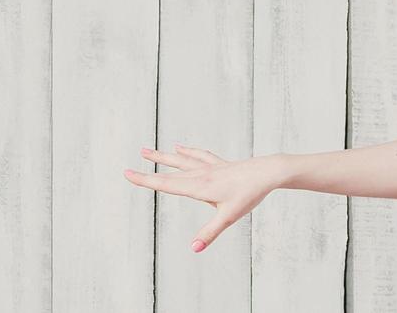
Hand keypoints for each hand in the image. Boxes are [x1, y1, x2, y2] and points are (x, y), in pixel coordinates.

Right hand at [124, 144, 280, 251]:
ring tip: (148, 150)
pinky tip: (181, 147)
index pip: (166, 184)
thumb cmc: (250, 194)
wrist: (269, 172)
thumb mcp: (229, 216)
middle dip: (150, 168)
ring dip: (164, 156)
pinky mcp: (221, 164)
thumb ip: (210, 233)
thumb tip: (193, 249)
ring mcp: (211, 167)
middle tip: (131, 164)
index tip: (127, 173)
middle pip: (171, 171)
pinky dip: (188, 152)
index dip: (145, 180)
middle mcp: (202, 174)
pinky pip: (200, 156)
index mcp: (200, 186)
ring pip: (182, 160)